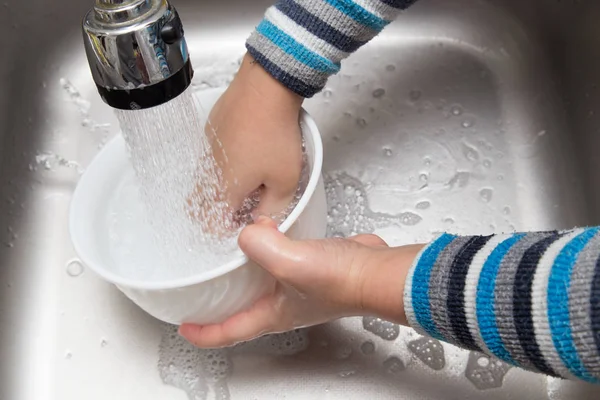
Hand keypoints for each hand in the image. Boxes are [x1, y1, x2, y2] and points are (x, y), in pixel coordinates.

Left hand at [179, 217, 424, 347]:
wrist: (377, 270)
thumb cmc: (344, 281)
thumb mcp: (292, 263)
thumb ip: (262, 246)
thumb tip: (247, 233)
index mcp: (272, 315)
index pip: (228, 332)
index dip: (202, 332)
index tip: (183, 325)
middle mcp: (282, 305)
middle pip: (240, 310)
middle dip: (218, 302)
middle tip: (198, 290)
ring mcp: (297, 288)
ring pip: (259, 283)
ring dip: (242, 272)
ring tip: (225, 255)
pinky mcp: (310, 268)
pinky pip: (279, 261)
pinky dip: (267, 250)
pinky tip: (266, 232)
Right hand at [191, 53, 303, 231]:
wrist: (266, 87)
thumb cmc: (275, 133)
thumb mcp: (286, 181)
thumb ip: (273, 209)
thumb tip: (264, 222)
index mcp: (224, 190)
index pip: (211, 225)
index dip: (226, 232)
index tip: (244, 226)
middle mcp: (208, 171)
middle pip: (201, 204)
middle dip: (220, 212)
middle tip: (245, 207)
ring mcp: (207, 149)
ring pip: (207, 180)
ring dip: (224, 187)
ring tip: (253, 178)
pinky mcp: (211, 131)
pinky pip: (212, 158)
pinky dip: (225, 165)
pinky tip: (248, 154)